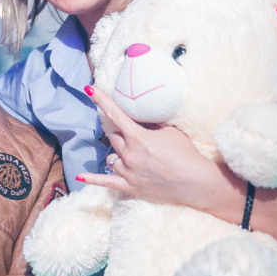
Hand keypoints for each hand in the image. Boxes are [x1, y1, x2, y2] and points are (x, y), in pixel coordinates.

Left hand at [77, 85, 242, 215]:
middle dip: (119, 132)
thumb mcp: (169, 132)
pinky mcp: (130, 186)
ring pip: (111, 157)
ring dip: (119, 153)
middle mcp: (129, 154)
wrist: (196, 182)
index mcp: (138, 138)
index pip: (115, 114)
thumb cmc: (186, 154)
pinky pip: (106, 182)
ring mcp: (128, 172)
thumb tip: (140, 122)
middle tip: (130, 133)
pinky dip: (92, 178)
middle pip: (113, 137)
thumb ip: (151, 126)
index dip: (101, 100)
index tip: (89, 89)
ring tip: (133, 155)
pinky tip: (80, 176)